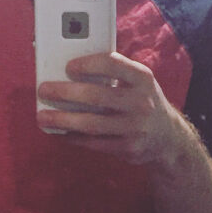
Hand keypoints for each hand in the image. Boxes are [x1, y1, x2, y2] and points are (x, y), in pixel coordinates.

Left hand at [36, 52, 191, 169]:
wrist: (168, 138)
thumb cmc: (142, 101)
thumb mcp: (138, 83)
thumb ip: (114, 74)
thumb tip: (71, 70)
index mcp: (143, 78)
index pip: (113, 64)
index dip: (88, 64)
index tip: (68, 66)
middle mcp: (141, 102)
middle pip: (96, 95)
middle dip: (65, 92)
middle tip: (44, 90)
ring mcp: (135, 128)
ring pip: (92, 123)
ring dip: (63, 120)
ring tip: (43, 117)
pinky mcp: (129, 148)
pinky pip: (95, 143)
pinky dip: (75, 138)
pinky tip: (62, 133)